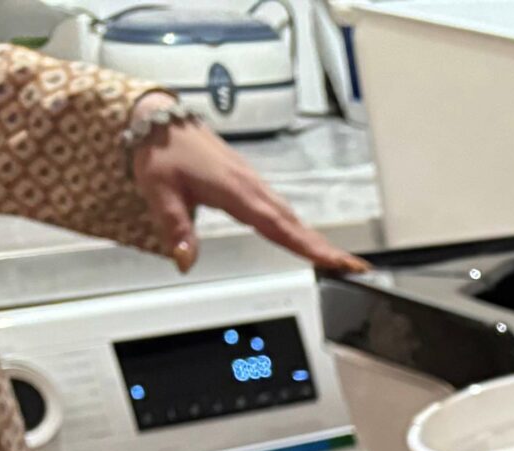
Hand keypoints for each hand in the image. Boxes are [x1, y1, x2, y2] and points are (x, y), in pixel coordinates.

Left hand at [128, 101, 369, 275]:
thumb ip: (176, 228)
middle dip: (326, 247)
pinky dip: (298, 227)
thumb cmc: (160, 151)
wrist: (158, 119)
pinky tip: (303, 237)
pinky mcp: (249, 183)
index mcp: (235, 191)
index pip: (279, 226)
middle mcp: (251, 187)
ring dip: (316, 239)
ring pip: (291, 217)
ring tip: (337, 260)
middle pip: (295, 224)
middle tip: (354, 267)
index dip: (309, 247)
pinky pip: (280, 209)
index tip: (336, 261)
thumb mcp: (159, 190)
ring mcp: (253, 184)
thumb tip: (185, 262)